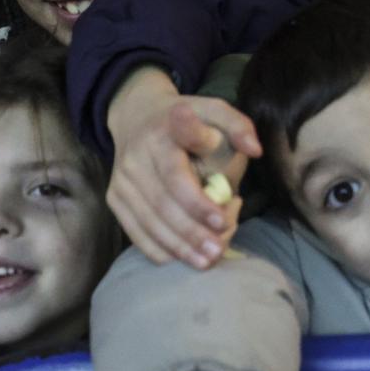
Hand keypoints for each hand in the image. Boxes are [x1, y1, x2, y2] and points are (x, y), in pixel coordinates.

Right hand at [106, 68, 260, 270]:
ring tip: (205, 261)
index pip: (176, 175)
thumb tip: (254, 150)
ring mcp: (121, 179)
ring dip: (177, 247)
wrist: (137, 116)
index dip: (197, 202)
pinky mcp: (115, 197)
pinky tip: (181, 259)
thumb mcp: (214, 109)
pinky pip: (135, 231)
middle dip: (192, 233)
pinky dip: (158, 249)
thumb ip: (238, 125)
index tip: (222, 219)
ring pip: (148, 222)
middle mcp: (135, 157)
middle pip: (162, 205)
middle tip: (217, 251)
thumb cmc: (188, 117)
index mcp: (162, 133)